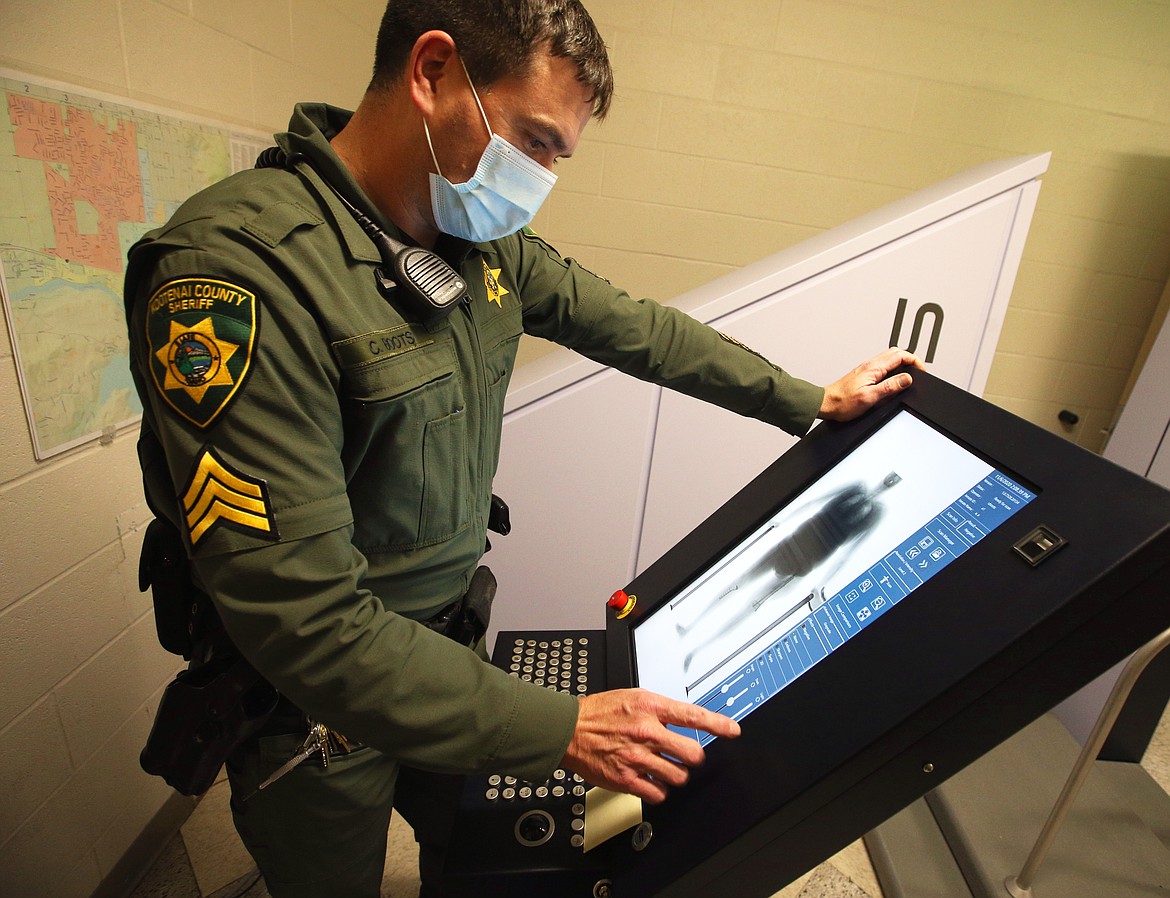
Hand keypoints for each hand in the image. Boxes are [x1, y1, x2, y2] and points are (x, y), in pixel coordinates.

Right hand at [561, 688, 740, 803]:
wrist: (569, 730)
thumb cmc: (599, 712)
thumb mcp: (632, 697)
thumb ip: (660, 709)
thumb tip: (684, 719)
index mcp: (650, 708)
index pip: (692, 715)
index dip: (718, 724)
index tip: (732, 730)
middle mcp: (647, 732)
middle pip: (692, 753)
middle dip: (693, 756)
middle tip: (684, 755)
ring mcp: (638, 757)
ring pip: (678, 776)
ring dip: (675, 773)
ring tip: (662, 766)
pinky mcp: (628, 779)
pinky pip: (659, 793)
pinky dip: (658, 789)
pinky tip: (650, 779)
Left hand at [818, 347, 922, 421]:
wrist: (826, 404)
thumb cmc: (843, 402)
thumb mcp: (870, 397)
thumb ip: (890, 387)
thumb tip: (907, 379)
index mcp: (873, 367)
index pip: (900, 355)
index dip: (915, 361)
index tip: (921, 371)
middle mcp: (869, 365)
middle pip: (896, 353)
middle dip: (910, 360)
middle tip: (917, 372)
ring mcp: (866, 369)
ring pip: (889, 359)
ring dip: (901, 364)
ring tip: (908, 376)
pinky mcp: (863, 375)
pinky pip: (882, 367)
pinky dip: (892, 371)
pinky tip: (893, 381)